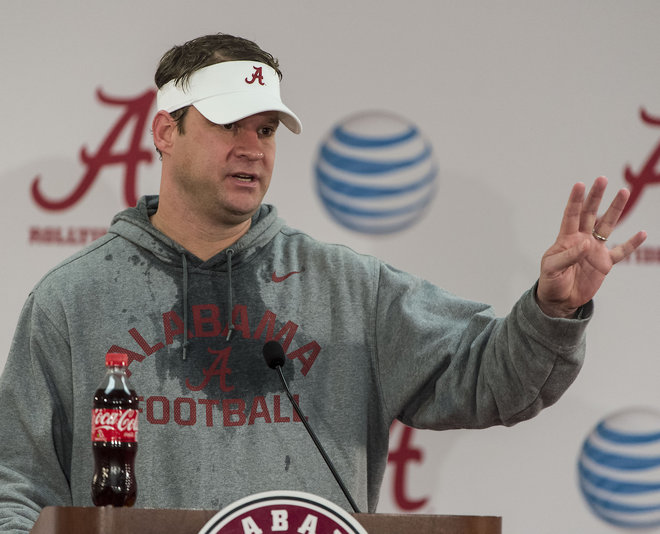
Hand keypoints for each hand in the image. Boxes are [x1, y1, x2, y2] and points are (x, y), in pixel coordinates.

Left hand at [537, 176, 646, 317]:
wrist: (559, 300)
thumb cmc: (551, 281)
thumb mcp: (552, 268)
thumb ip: (568, 256)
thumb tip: (586, 244)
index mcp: (566, 239)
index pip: (571, 215)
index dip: (575, 200)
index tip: (580, 184)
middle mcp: (581, 240)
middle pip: (590, 214)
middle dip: (596, 197)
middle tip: (602, 179)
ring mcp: (594, 250)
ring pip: (607, 226)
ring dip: (614, 210)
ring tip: (623, 192)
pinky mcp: (604, 263)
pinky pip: (621, 252)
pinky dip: (632, 244)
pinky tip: (642, 233)